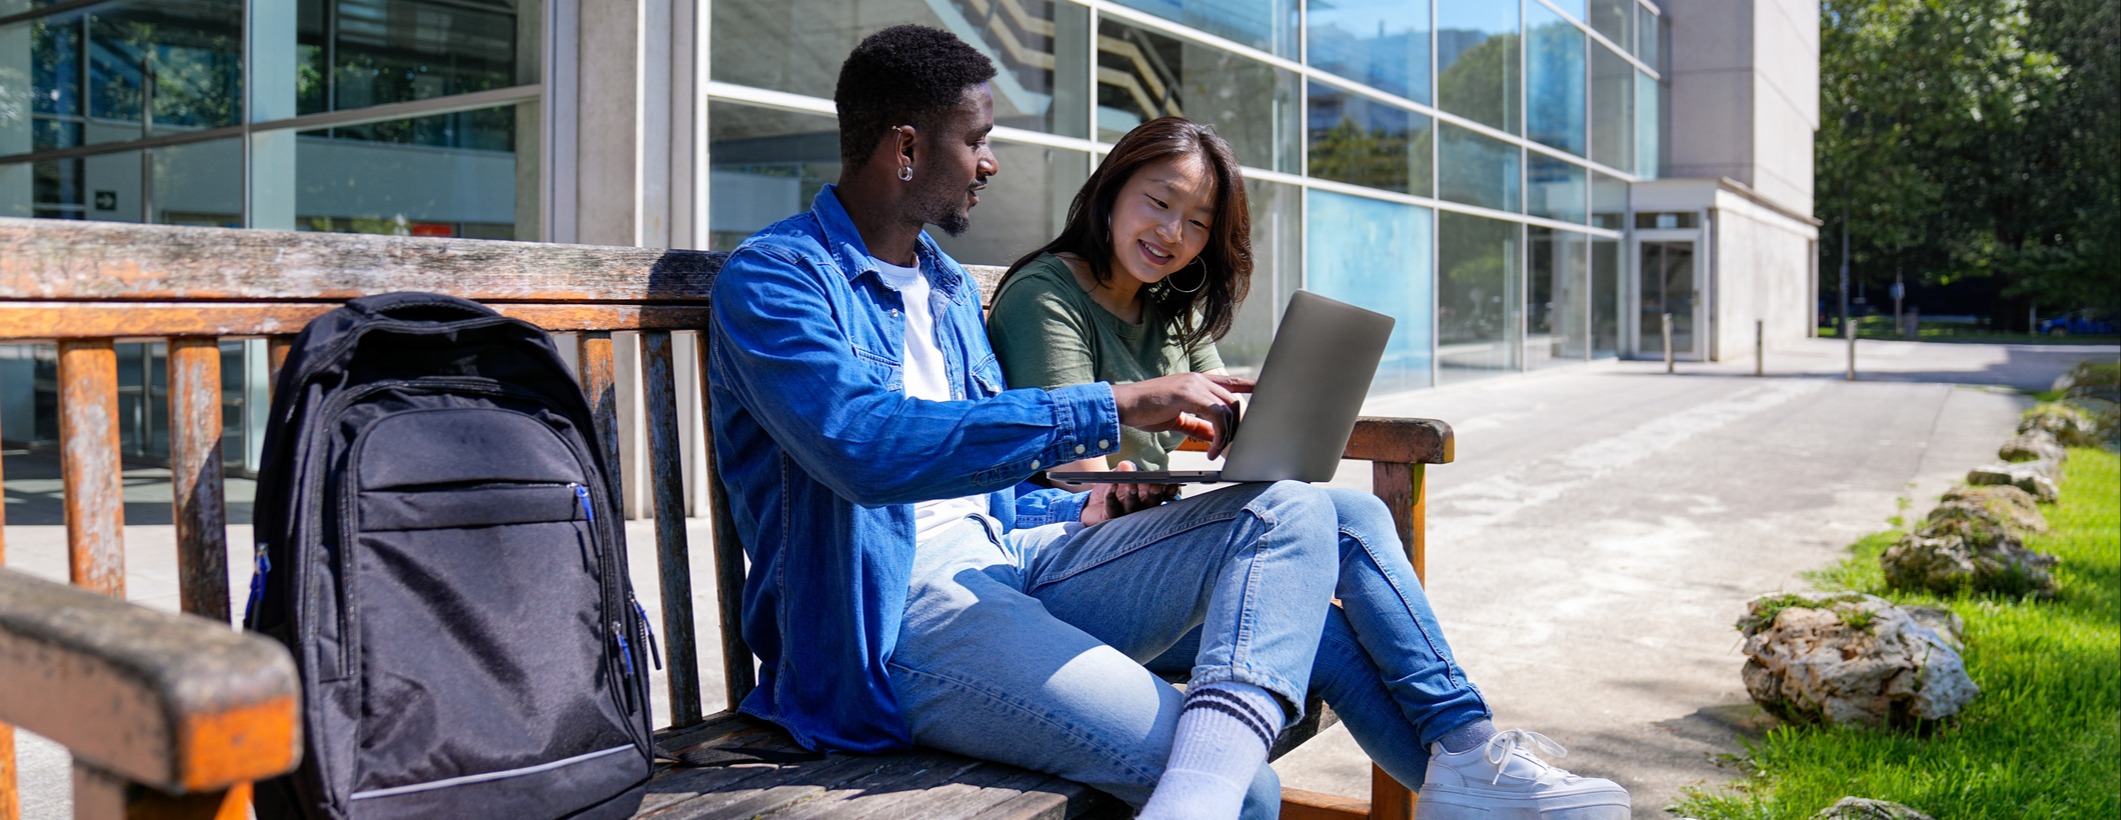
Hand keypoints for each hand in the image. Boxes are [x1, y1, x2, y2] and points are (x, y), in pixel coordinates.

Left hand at [1080, 462, 1179, 526]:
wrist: (1094, 503)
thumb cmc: (1114, 487)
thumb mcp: (1121, 474)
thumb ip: (1125, 468)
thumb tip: (1126, 465)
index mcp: (1148, 497)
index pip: (1163, 495)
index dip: (1169, 491)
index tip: (1173, 483)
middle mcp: (1140, 508)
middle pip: (1150, 503)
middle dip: (1154, 493)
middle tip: (1155, 485)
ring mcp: (1125, 515)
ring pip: (1131, 505)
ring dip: (1132, 493)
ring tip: (1132, 484)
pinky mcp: (1109, 517)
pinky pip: (1111, 506)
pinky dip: (1111, 494)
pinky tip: (1112, 484)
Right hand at [1109, 373, 1254, 458]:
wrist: (1123, 405)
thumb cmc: (1145, 410)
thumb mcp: (1177, 419)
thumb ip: (1198, 426)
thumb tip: (1215, 436)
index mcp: (1195, 382)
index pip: (1229, 381)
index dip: (1247, 385)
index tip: (1262, 389)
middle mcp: (1198, 379)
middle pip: (1233, 400)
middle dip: (1237, 425)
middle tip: (1232, 446)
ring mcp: (1194, 384)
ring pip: (1227, 408)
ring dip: (1228, 433)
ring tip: (1218, 452)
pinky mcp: (1188, 394)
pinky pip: (1216, 415)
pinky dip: (1219, 435)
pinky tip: (1212, 450)